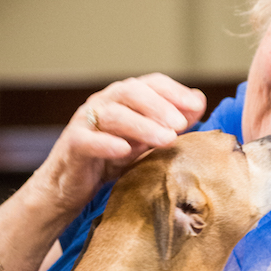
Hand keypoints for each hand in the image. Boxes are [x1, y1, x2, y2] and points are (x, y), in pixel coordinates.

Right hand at [30, 74, 206, 213]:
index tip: (196, 106)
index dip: (174, 91)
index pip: (151, 84)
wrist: (72, 186)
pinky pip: (87, 139)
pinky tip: (125, 150)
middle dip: (159, 106)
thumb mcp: (145, 141)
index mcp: (124, 99)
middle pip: (131, 92)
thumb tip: (198, 103)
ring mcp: (86, 122)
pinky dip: (107, 143)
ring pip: (113, 114)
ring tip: (166, 140)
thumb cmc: (110, 160)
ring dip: (142, 125)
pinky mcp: (72, 144)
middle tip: (181, 125)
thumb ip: (169, 124)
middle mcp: (104, 103)